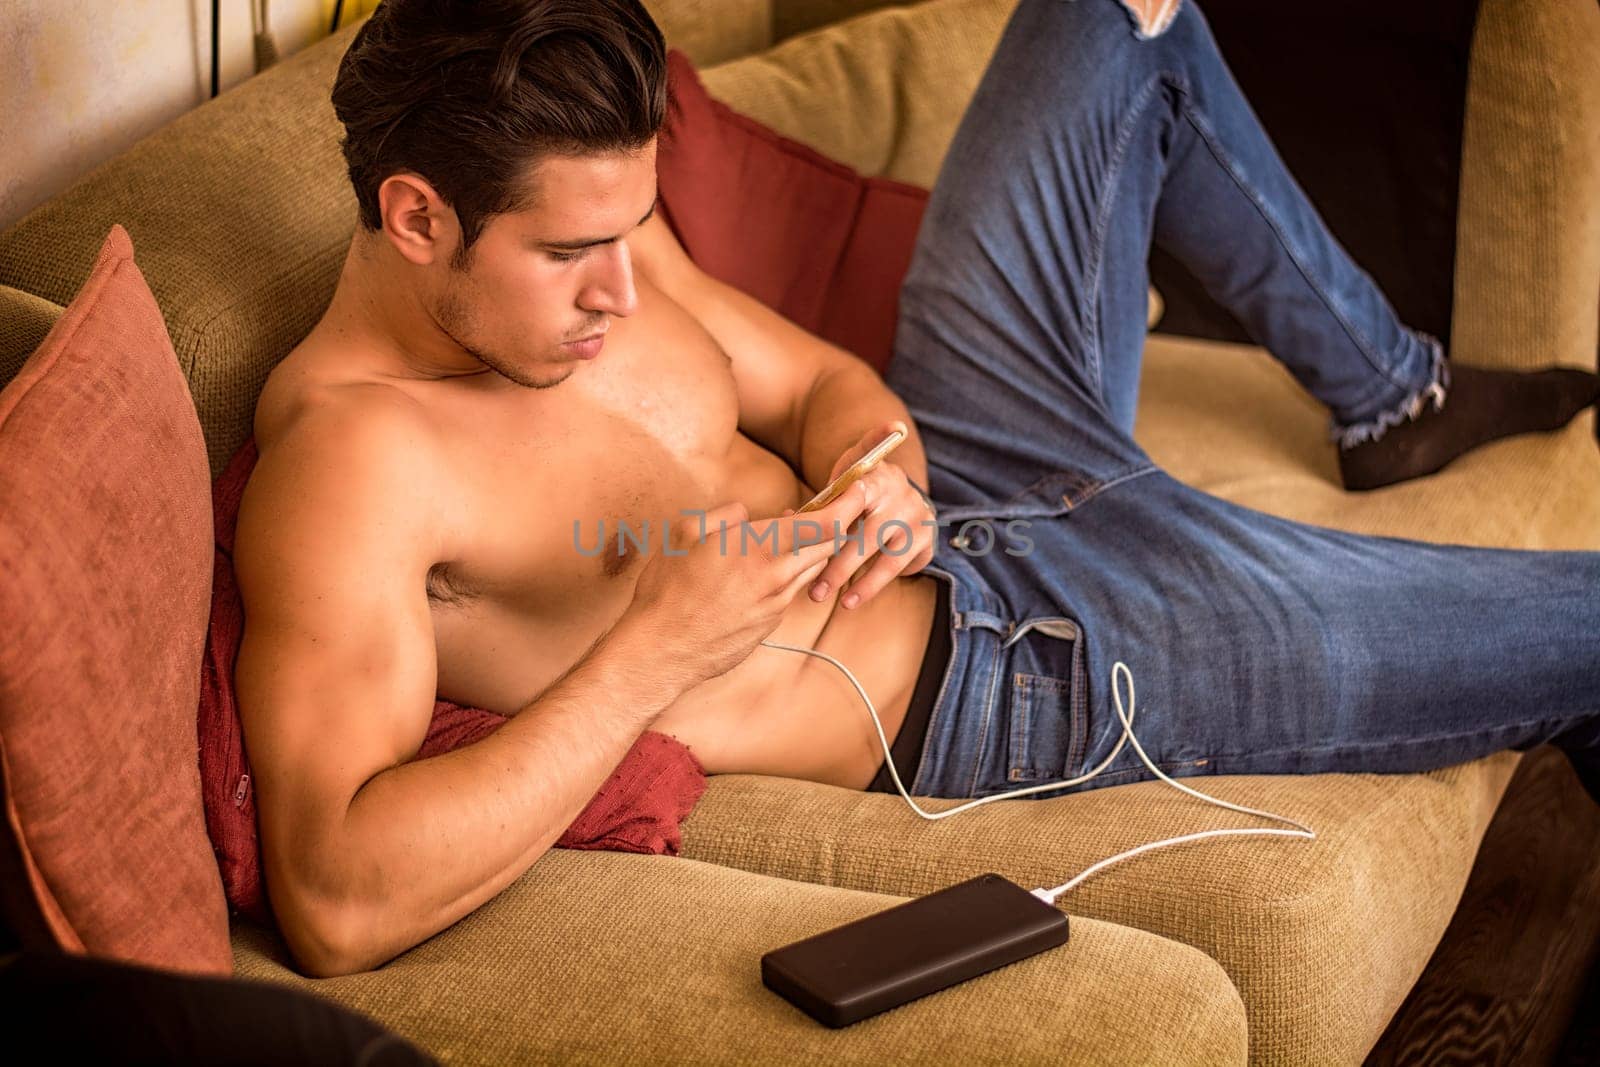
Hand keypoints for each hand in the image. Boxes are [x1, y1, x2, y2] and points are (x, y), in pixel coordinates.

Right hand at [622, 486, 871, 690]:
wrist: (662, 649)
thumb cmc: (668, 590)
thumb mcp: (685, 534)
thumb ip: (723, 516)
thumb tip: (743, 513)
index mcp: (758, 547)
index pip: (823, 523)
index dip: (847, 504)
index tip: (857, 490)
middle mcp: (776, 576)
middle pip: (826, 547)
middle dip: (830, 527)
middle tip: (816, 513)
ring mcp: (776, 605)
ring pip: (810, 571)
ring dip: (807, 553)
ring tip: (783, 542)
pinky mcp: (769, 626)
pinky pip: (788, 594)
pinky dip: (785, 579)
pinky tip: (759, 578)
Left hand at [796, 419, 935, 610]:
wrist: (902, 494)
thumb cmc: (860, 492)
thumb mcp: (845, 481)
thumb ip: (824, 499)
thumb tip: (789, 518)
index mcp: (874, 473)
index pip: (858, 489)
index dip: (841, 512)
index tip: (822, 530)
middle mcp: (900, 492)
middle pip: (867, 533)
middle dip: (839, 565)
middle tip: (815, 591)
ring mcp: (916, 515)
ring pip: (885, 557)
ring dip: (860, 583)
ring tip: (838, 602)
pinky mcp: (926, 537)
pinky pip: (897, 567)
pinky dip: (872, 585)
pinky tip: (853, 599)